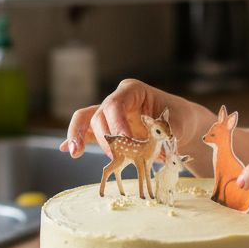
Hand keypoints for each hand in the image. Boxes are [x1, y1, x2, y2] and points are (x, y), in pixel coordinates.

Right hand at [60, 79, 203, 158]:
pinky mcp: (107, 129)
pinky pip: (87, 132)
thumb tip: (158, 139)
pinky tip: (68, 150)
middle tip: (117, 156)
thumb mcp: (178, 124)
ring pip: (87, 120)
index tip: (125, 141)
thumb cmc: (180, 120)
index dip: (115, 123)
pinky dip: (76, 140)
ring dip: (79, 136)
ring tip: (76, 153)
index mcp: (133, 91)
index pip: (115, 104)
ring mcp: (110, 115)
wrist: (181, 126)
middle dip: (105, 137)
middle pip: (100, 115)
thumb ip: (166, 131)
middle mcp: (117, 100)